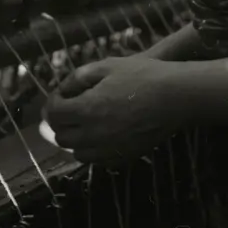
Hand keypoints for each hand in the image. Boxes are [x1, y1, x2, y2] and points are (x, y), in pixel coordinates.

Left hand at [44, 56, 185, 163]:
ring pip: (77, 153)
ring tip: (85, 123)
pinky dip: (93, 151)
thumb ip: (79, 77)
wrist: (175, 97)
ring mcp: (109, 149)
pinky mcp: (124, 157)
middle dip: (60, 122)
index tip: (60, 95)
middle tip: (69, 109)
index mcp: (87, 108)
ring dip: (75, 139)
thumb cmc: (142, 75)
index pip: (54, 114)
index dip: (52, 103)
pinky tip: (101, 135)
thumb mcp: (108, 65)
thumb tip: (63, 88)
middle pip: (61, 137)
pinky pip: (98, 161)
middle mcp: (94, 134)